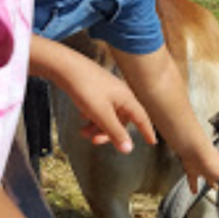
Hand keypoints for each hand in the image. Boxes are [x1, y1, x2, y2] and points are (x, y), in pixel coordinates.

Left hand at [29, 35, 156, 153]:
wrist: (66, 67)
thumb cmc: (86, 88)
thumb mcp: (101, 114)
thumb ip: (115, 132)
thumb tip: (129, 149)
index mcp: (127, 99)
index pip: (142, 119)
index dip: (147, 131)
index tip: (152, 142)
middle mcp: (121, 94)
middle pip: (121, 120)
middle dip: (109, 133)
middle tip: (95, 141)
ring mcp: (109, 90)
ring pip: (109, 115)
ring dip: (97, 126)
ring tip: (83, 132)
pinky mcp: (97, 88)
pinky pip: (100, 107)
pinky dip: (93, 116)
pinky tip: (82, 117)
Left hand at [178, 134, 218, 194]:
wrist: (194, 150)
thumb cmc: (209, 159)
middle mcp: (215, 168)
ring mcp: (204, 169)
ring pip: (209, 178)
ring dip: (212, 183)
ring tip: (215, 189)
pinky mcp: (193, 170)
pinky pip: (194, 180)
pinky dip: (194, 187)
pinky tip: (194, 192)